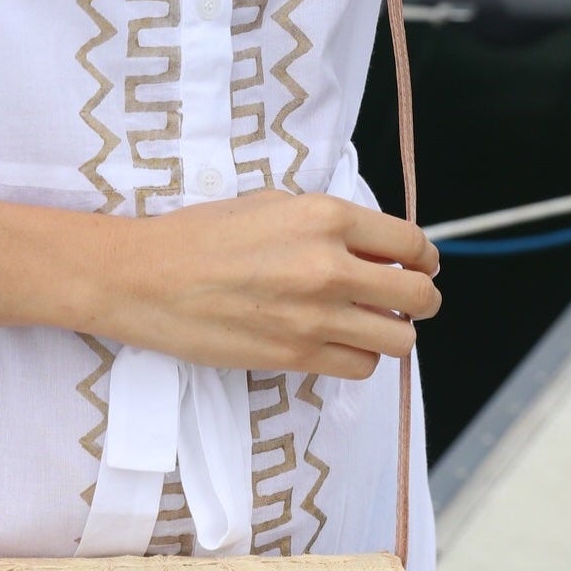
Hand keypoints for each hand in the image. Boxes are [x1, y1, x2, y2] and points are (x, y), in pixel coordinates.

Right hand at [101, 191, 439, 380]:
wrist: (147, 278)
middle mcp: (331, 267)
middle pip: (418, 297)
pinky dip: (359, 357)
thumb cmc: (200, 234)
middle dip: (420, 298)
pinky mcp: (295, 357)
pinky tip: (338, 343)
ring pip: (399, 340)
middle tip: (404, 299)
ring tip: (371, 324)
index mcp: (326, 217)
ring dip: (393, 332)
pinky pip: (360, 367)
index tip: (420, 265)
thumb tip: (370, 243)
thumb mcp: (270, 203)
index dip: (424, 258)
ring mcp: (316, 317)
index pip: (411, 243)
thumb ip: (327, 223)